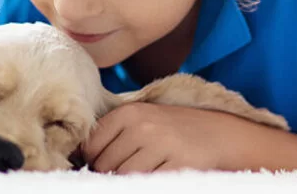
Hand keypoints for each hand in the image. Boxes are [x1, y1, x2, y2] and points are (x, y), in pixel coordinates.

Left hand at [82, 102, 239, 173]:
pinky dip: (149, 183)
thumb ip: (112, 133)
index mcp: (128, 113)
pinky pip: (149, 183)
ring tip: (144, 169)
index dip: (94, 160)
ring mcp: (161, 145)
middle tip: (128, 167)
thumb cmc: (172, 129)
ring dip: (129, 179)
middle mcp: (142, 126)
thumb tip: (78, 155)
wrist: (218, 133)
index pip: (91, 146)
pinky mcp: (179, 165)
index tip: (105, 163)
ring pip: (125, 177)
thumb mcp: (141, 120)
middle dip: (111, 173)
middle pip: (106, 165)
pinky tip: (158, 175)